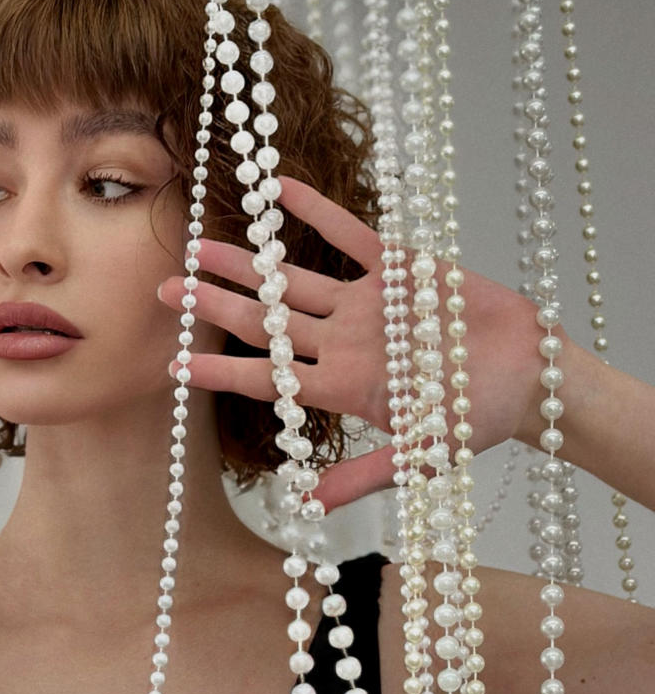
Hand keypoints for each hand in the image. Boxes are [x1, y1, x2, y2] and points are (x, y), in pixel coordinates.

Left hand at [158, 177, 549, 509]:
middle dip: (214, 306)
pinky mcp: (398, 269)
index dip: (220, 369)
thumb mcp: (419, 457)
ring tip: (200, 242)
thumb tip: (307, 506)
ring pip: (293, 279)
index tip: (173, 363)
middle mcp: (341, 342)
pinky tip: (276, 187)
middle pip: (266, 321)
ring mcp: (364, 304)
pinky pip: (348, 234)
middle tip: (164, 291)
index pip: (267, 377)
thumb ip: (363, 476)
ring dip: (247, 261)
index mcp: (340, 386)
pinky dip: (315, 211)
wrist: (529, 378)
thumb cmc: (475, 421)